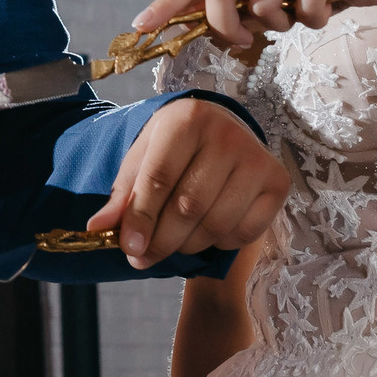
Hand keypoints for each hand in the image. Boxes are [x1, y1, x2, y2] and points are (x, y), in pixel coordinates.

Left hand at [86, 96, 287, 268]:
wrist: (221, 128)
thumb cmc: (175, 146)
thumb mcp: (142, 158)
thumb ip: (122, 194)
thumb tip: (98, 229)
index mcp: (187, 120)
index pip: (159, 177)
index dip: (141, 218)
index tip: (129, 248)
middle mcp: (227, 135)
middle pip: (189, 206)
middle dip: (162, 240)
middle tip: (144, 257)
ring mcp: (257, 159)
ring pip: (217, 224)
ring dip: (189, 245)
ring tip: (173, 242)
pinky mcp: (278, 182)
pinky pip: (246, 231)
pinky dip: (221, 242)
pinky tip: (208, 231)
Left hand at [137, 0, 376, 49]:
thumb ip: (232, 4)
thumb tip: (190, 27)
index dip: (167, 2)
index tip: (142, 26)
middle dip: (226, 24)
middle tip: (242, 40)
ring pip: (265, 4)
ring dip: (282, 24)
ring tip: (298, 13)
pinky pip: (305, 7)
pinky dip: (314, 19)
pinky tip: (325, 5)